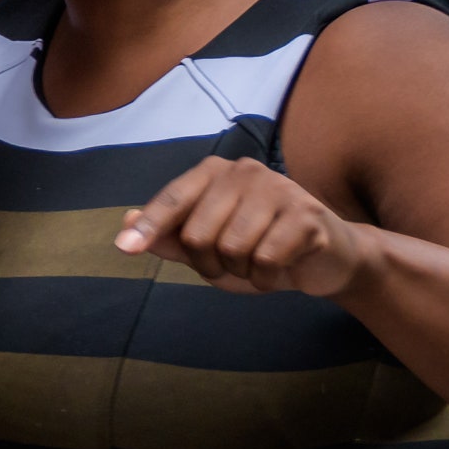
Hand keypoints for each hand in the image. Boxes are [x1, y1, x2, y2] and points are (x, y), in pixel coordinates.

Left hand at [116, 155, 365, 297]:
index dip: (150, 225)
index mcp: (216, 171)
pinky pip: (266, 260)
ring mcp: (278, 189)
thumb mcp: (209, 247)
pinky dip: (266, 278)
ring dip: (242, 271)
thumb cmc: (258, 246)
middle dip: (211, 264)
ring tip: (258, 262)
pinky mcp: (306, 214)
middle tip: (232, 263)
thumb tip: (126, 220)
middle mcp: (244, 170)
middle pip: (199, 234)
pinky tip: (281, 267)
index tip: (124, 249)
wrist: (324, 257)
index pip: (174, 198)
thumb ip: (170, 236)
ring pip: (232, 248)